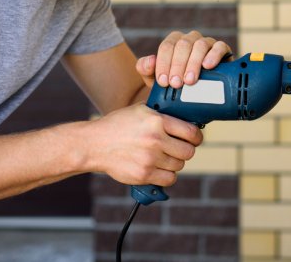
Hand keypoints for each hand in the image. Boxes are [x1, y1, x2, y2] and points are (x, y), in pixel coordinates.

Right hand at [86, 104, 203, 186]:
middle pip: (188, 151)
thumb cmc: (117, 126)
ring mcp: (150, 159)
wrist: (94, 144)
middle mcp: (155, 140)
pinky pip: (169, 179)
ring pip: (179, 165)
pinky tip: (159, 168)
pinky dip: (167, 175)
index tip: (194, 139)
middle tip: (178, 148)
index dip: (197, 137)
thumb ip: (162, 113)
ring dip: (175, 162)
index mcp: (157, 121)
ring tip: (164, 156)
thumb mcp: (141, 110)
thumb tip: (185, 115)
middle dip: (185, 149)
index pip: (191, 132)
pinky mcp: (144, 174)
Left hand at [135, 30, 231, 87]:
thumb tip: (149, 60)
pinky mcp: (222, 49)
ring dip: (193, 63)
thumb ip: (147, 70)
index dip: (163, 63)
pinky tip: (208, 66)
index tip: (163, 81)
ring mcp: (206, 42)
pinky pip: (219, 46)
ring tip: (190, 80)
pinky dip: (213, 55)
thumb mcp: (157, 80)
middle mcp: (190, 39)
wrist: (197, 96)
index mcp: (174, 42)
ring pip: (200, 45)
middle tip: (176, 84)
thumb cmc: (177, 83)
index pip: (166, 46)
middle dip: (178, 65)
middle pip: (183, 44)